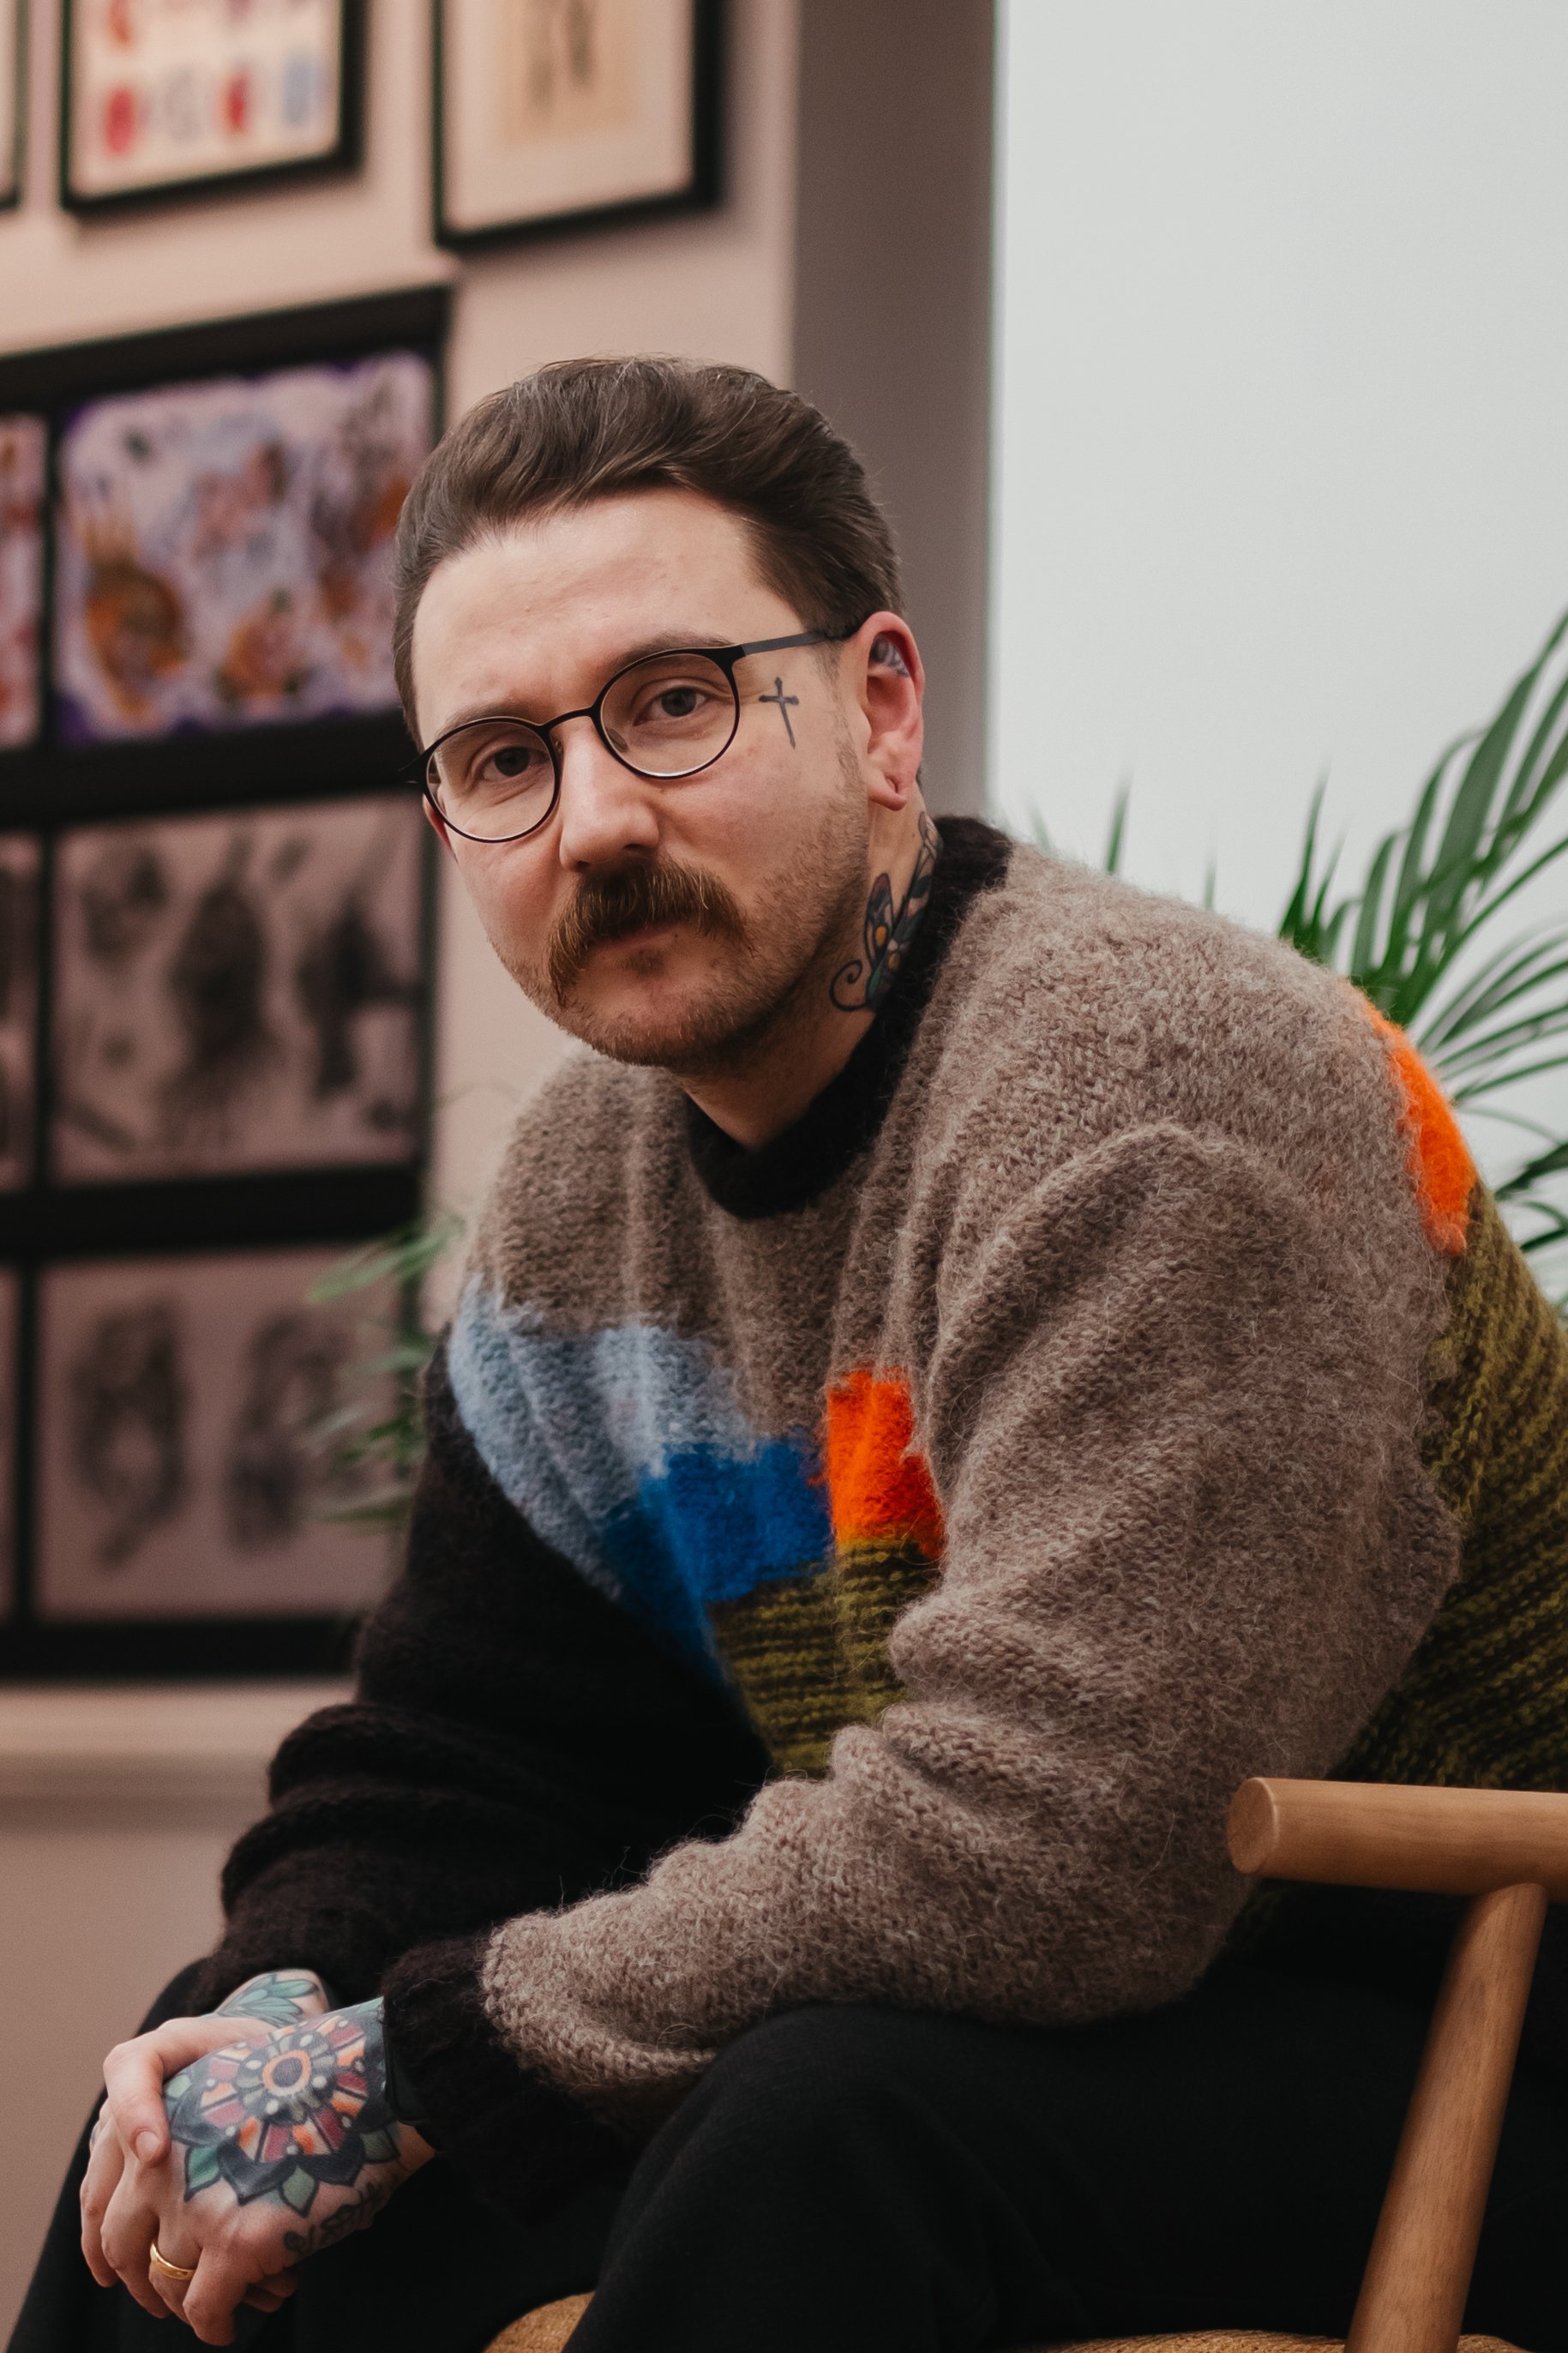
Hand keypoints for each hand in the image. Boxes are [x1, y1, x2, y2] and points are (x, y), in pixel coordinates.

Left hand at [99, 1997, 431, 2343]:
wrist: (369, 2083)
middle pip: (125, 2248)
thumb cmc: (314, 2085)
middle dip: (144, 2281)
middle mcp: (161, 2166)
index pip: (104, 2202)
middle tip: (165, 2297)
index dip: (113, 2245)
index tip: (124, 2268)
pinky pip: (206, 2309)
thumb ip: (192, 2141)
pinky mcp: (237, 2244)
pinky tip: (228, 2325)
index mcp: (156, 2121)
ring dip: (188, 2305)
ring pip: (168, 2284)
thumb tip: (177, 2207)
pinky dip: (216, 2324)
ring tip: (212, 2311)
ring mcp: (197, 2207)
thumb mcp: (229, 2090)